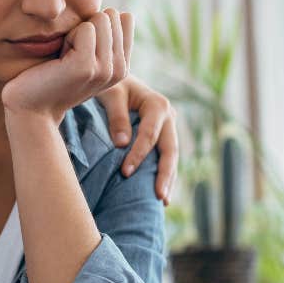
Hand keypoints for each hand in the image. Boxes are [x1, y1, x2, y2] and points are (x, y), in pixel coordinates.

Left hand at [1, 9, 131, 121]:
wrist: (32, 108)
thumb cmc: (53, 76)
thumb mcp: (87, 56)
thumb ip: (106, 38)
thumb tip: (122, 13)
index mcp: (123, 66)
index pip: (125, 18)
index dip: (97, 25)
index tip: (82, 48)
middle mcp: (120, 70)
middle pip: (111, 16)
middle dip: (85, 28)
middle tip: (70, 55)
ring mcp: (105, 70)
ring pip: (100, 19)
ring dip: (75, 33)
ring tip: (64, 59)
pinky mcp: (87, 67)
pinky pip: (85, 28)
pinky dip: (67, 38)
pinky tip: (59, 61)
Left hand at [95, 76, 179, 202]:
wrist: (118, 81)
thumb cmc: (112, 86)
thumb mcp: (111, 94)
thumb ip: (117, 117)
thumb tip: (122, 145)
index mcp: (158, 105)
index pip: (149, 135)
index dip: (138, 155)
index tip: (126, 173)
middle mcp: (169, 117)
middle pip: (170, 150)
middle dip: (165, 174)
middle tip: (159, 196)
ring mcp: (168, 128)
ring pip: (172, 157)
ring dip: (168, 179)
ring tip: (163, 201)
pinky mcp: (163, 136)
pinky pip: (165, 158)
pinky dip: (164, 174)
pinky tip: (161, 192)